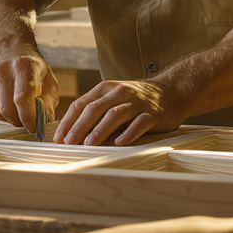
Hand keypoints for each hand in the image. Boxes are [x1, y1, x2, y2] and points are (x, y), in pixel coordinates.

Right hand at [0, 49, 58, 132]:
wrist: (9, 50)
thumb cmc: (32, 68)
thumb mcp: (48, 79)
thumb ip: (49, 100)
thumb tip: (46, 120)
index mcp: (24, 66)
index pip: (22, 99)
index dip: (28, 118)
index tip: (34, 127)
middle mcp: (3, 70)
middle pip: (7, 109)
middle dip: (19, 122)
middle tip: (27, 124)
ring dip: (9, 121)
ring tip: (18, 116)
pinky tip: (8, 109)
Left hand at [54, 79, 186, 145]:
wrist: (172, 91)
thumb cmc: (137, 99)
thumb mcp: (114, 98)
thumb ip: (96, 109)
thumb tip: (70, 131)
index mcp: (106, 89)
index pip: (82, 104)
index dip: (69, 121)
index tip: (60, 138)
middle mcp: (120, 93)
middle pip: (95, 109)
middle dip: (80, 126)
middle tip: (69, 143)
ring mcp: (137, 102)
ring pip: (115, 114)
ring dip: (100, 130)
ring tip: (89, 144)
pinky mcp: (153, 113)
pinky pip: (140, 122)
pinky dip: (129, 132)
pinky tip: (120, 142)